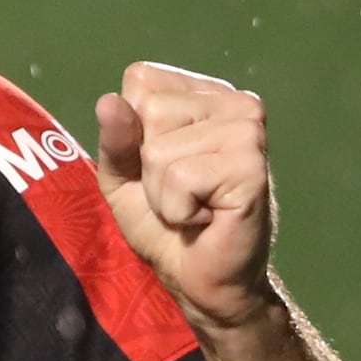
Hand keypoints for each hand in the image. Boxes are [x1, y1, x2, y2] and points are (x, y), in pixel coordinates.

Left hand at [94, 61, 281, 334]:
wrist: (201, 281)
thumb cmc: (164, 226)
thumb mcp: (123, 177)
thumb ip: (115, 139)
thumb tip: (109, 101)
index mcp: (203, 92)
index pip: (140, 79)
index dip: (132, 132)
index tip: (163, 166)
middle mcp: (233, 100)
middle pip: (148, 111)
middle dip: (148, 166)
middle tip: (181, 193)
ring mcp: (247, 129)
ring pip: (159, 150)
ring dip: (163, 193)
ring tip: (195, 206)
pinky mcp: (251, 164)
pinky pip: (180, 179)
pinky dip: (179, 210)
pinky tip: (207, 218)